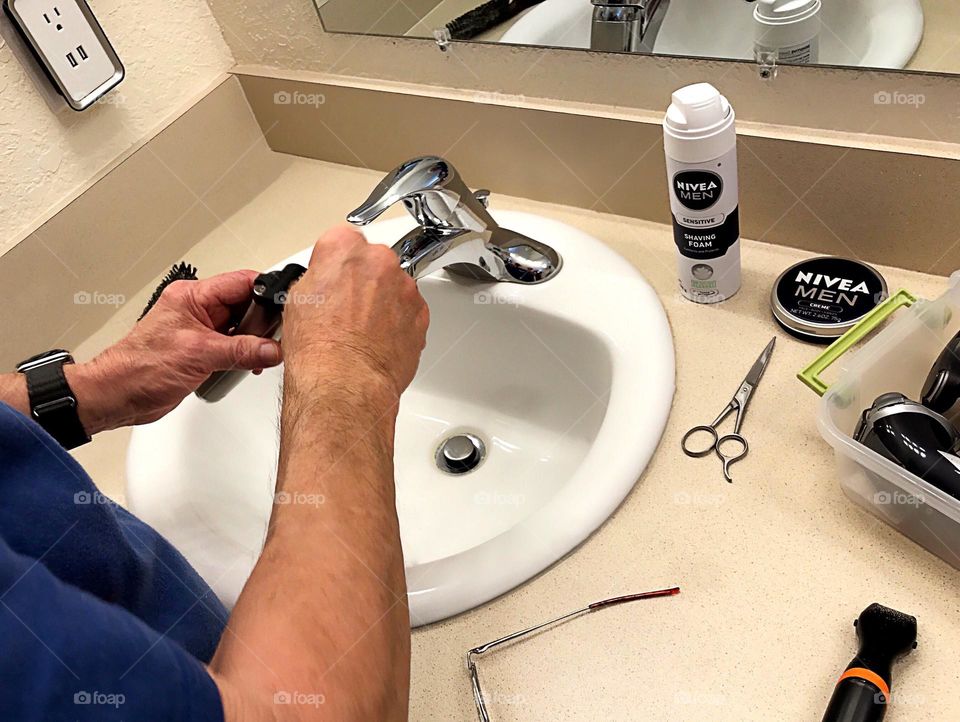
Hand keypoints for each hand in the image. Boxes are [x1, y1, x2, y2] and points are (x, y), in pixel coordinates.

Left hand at [69, 270, 282, 432]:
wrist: (117, 396)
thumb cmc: (138, 368)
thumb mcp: (199, 355)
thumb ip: (241, 350)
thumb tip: (272, 349)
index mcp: (192, 296)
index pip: (241, 282)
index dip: (267, 292)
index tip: (288, 306)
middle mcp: (198, 309)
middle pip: (246, 305)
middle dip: (263, 322)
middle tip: (275, 338)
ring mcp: (201, 330)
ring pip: (243, 327)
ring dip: (255, 341)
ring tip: (263, 355)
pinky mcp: (203, 351)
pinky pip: (234, 346)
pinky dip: (246, 354)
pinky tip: (251, 365)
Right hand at [281, 227, 428, 407]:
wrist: (345, 383)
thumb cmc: (319, 348)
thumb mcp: (297, 300)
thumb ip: (318, 278)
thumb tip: (324, 283)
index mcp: (343, 248)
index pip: (340, 240)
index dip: (334, 263)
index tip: (332, 278)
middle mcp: (379, 261)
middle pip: (372, 261)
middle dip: (362, 280)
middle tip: (345, 309)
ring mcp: (404, 287)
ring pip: (393, 286)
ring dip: (382, 301)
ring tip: (361, 330)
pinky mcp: (420, 313)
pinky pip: (409, 310)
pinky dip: (398, 322)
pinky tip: (378, 340)